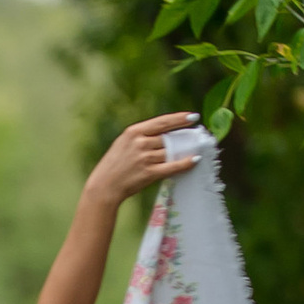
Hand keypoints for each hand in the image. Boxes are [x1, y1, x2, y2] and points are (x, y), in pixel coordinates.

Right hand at [86, 113, 204, 211]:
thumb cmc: (114, 164)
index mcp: (134, 132)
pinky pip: (172, 166)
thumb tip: (165, 134)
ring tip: (197, 147)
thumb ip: (142, 136)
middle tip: (199, 135)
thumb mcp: (124, 143)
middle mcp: (140, 143)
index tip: (193, 117)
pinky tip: (194, 160)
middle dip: (185, 136)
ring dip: (186, 150)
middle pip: (169, 137)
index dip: (179, 119)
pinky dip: (185, 163)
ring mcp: (145, 158)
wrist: (104, 186)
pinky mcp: (149, 173)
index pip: (162, 122)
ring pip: (171, 151)